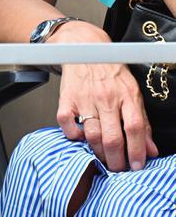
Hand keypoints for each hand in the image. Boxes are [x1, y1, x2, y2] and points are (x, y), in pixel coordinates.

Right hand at [53, 20, 157, 170]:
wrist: (84, 48)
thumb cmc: (110, 72)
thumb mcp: (132, 92)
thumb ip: (142, 122)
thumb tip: (150, 149)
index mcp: (127, 95)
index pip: (135, 128)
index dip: (137, 151)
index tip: (137, 166)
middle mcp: (107, 97)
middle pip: (113, 136)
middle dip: (117, 160)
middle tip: (118, 168)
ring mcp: (85, 98)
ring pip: (92, 135)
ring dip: (98, 152)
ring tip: (103, 158)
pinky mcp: (66, 99)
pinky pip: (67, 124)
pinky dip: (73, 135)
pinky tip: (80, 137)